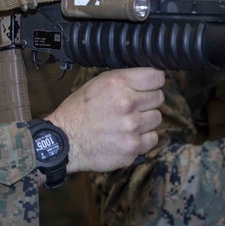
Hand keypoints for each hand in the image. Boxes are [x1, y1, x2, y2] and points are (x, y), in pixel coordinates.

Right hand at [46, 68, 164, 172]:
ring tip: (126, 123)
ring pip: (157, 118)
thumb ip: (124, 80)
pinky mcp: (133, 147)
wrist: (65, 141)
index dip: (153, 82)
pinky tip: (127, 136)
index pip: (157, 78)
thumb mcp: (96, 84)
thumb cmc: (79, 112)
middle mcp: (127, 104)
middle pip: (159, 98)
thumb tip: (148, 79)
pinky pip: (152, 139)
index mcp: (118, 84)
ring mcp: (132, 127)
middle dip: (148, 101)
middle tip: (132, 107)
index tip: (148, 87)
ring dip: (146, 120)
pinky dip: (143, 139)